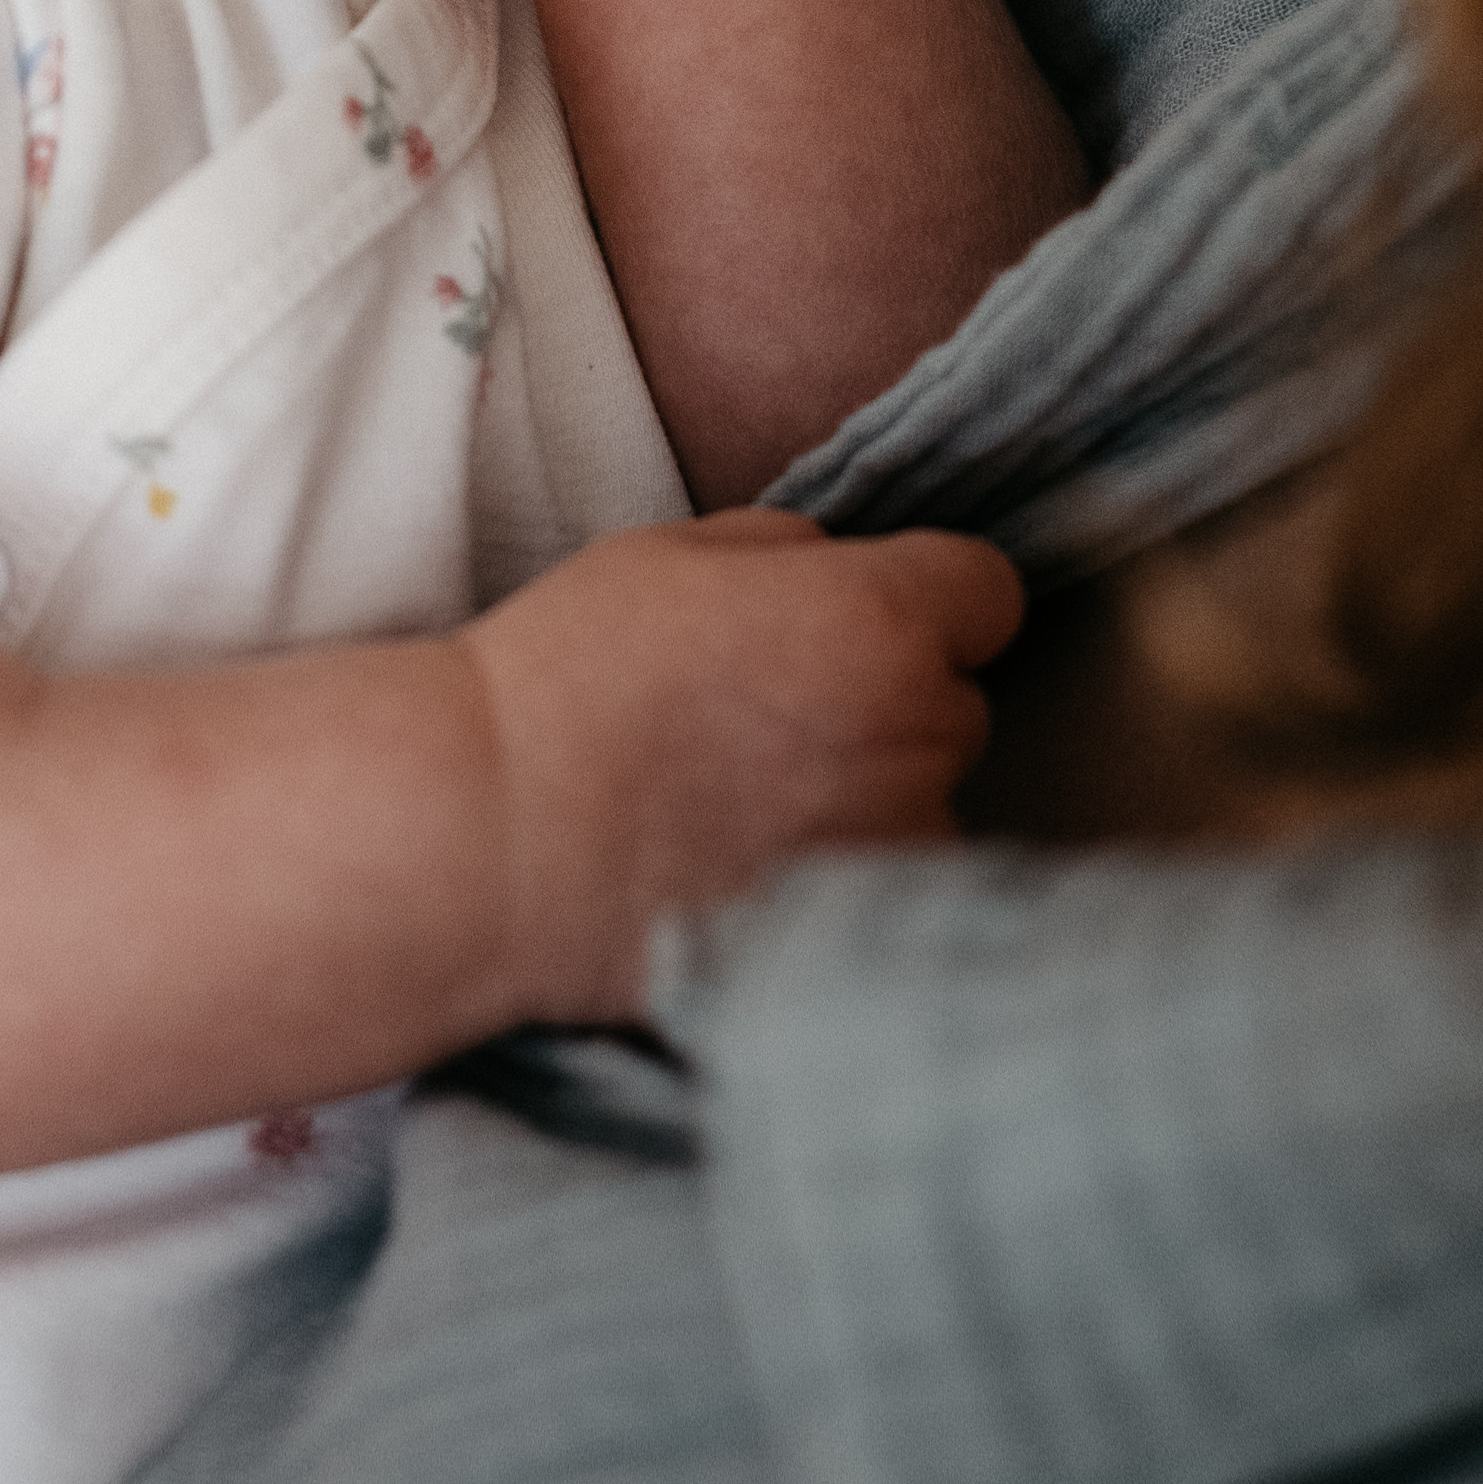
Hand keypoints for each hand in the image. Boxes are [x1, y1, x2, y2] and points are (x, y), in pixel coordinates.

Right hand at [461, 509, 1024, 1021]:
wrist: (494, 834)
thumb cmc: (566, 677)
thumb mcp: (672, 555)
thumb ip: (792, 552)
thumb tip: (845, 572)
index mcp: (876, 616)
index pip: (988, 592)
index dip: (930, 597)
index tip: (868, 620)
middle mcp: (914, 730)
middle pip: (957, 701)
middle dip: (892, 699)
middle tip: (776, 717)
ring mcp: (895, 842)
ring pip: (927, 802)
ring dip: (873, 796)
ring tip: (751, 803)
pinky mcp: (858, 931)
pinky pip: (886, 886)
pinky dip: (841, 877)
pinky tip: (753, 868)